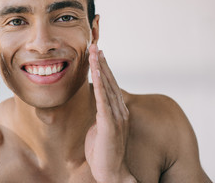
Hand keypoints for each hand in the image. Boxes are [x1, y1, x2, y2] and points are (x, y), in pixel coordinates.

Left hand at [85, 44, 135, 182]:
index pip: (110, 85)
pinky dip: (100, 84)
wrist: (111, 172)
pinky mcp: (110, 124)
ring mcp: (116, 116)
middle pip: (110, 81)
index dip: (104, 68)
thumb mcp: (101, 127)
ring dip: (100, 67)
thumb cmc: (104, 151)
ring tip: (95, 51)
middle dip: (101, 62)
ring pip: (107, 86)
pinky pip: (103, 100)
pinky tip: (96, 71)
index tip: (98, 54)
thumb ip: (101, 114)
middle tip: (95, 45)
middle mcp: (120, 110)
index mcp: (118, 111)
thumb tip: (96, 103)